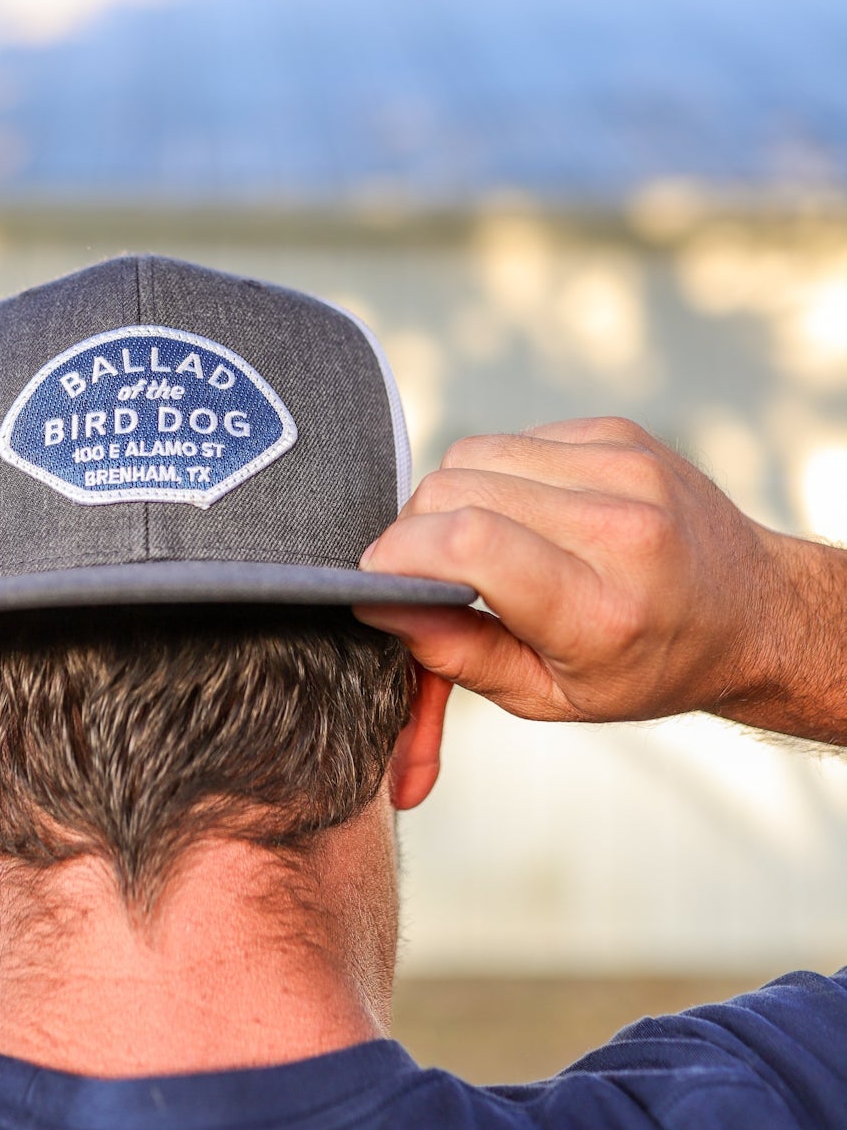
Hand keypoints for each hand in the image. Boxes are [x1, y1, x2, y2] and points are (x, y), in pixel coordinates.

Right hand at [356, 417, 846, 742]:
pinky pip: (510, 439)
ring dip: (452, 500)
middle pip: (454, 491)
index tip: (378, 580)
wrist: (750, 610)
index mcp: (602, 610)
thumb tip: (381, 606)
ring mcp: (624, 468)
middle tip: (429, 573)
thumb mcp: (552, 697)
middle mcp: (620, 528)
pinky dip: (496, 477)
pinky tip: (526, 514)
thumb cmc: (649, 663)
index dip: (399, 555)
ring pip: (471, 455)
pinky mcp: (617, 432)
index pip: (468, 545)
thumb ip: (458, 656)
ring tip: (483, 545)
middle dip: (415, 531)